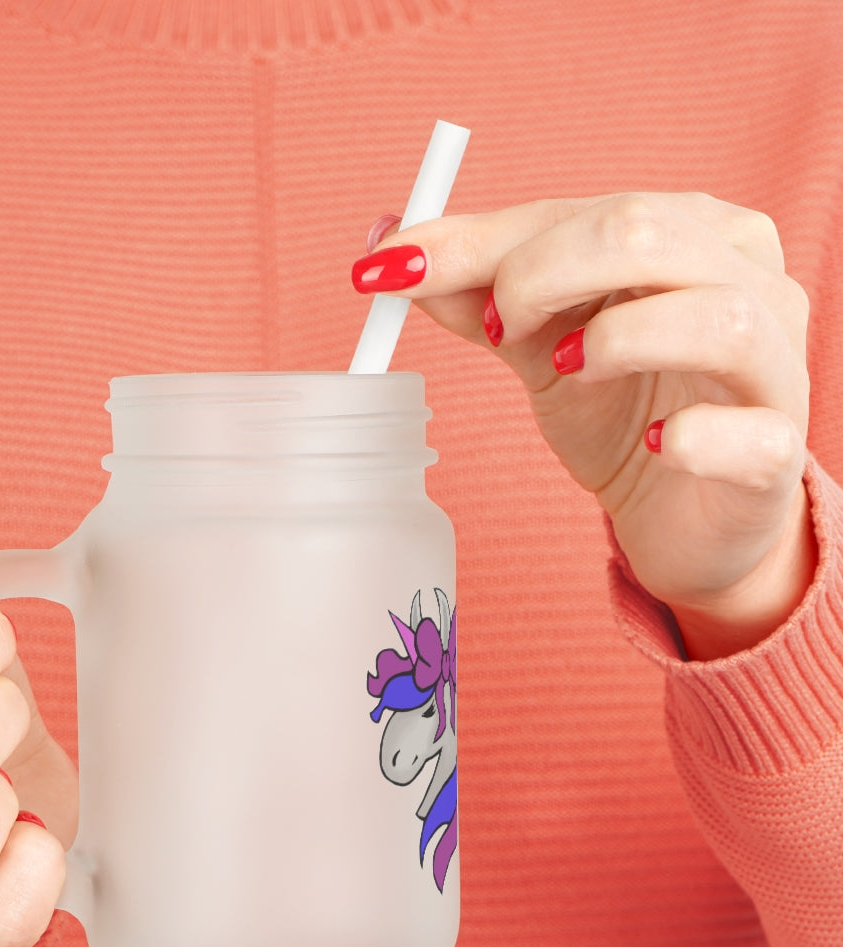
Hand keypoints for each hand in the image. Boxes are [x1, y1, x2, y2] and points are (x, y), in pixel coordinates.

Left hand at [355, 193, 815, 658]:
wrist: (682, 514)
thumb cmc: (620, 412)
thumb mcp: (539, 346)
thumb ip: (478, 295)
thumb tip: (390, 249)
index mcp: (690, 234)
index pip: (581, 211)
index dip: (480, 240)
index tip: (392, 269)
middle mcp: (748, 280)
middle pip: (646, 234)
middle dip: (540, 274)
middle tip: (495, 329)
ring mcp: (775, 366)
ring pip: (717, 317)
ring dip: (616, 340)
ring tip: (565, 372)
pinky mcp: (777, 454)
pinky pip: (750, 434)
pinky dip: (694, 437)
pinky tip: (656, 446)